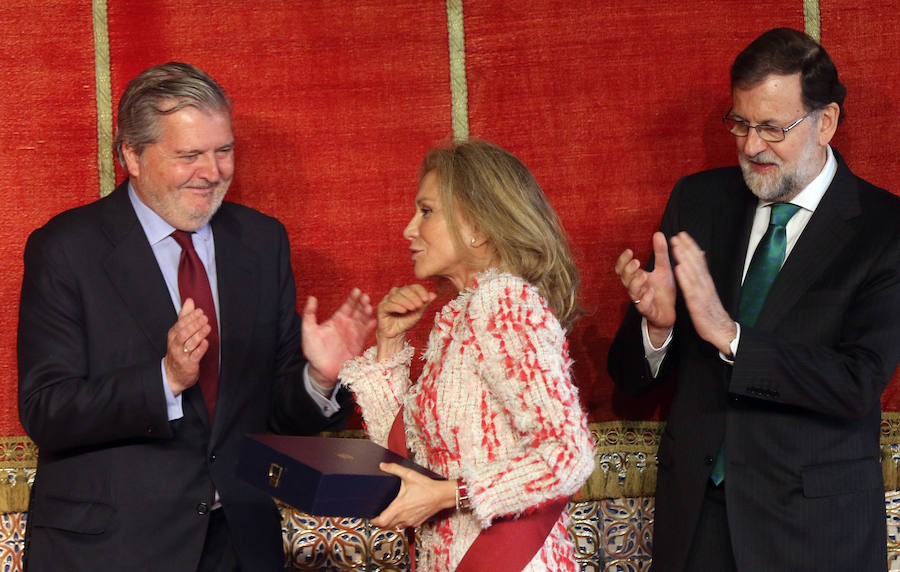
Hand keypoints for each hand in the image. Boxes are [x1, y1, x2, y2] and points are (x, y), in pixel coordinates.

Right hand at [163, 298, 211, 395]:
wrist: (173, 374)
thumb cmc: (179, 350)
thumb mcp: (179, 333)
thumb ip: (185, 316)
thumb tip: (189, 301)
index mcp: (173, 336)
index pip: (180, 324)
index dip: (190, 317)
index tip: (200, 311)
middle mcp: (176, 345)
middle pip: (183, 332)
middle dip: (194, 324)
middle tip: (205, 318)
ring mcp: (182, 355)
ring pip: (189, 343)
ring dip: (199, 334)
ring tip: (207, 327)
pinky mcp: (189, 364)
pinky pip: (194, 356)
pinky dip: (201, 348)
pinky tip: (206, 342)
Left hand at [302, 289, 376, 387]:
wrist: (321, 370)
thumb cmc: (313, 351)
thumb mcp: (308, 330)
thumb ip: (309, 314)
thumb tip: (312, 298)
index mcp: (337, 319)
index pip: (347, 305)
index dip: (352, 298)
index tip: (357, 291)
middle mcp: (347, 325)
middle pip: (358, 310)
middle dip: (362, 303)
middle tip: (365, 297)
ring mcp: (354, 334)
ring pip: (364, 320)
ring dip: (367, 313)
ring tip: (369, 307)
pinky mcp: (359, 343)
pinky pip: (367, 333)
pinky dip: (371, 327)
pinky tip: (374, 321)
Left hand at [370, 463, 455, 528]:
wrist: (442, 495)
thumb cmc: (427, 487)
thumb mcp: (409, 475)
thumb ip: (394, 469)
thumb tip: (383, 465)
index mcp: (399, 508)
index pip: (381, 522)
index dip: (373, 520)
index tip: (370, 516)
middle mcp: (404, 517)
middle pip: (386, 526)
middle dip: (379, 522)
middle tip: (376, 516)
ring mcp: (410, 522)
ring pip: (395, 527)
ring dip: (389, 523)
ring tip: (387, 515)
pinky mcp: (416, 523)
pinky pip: (404, 526)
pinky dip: (399, 523)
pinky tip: (400, 514)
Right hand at [375, 285, 436, 359]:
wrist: (396, 334)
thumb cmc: (406, 321)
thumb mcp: (418, 313)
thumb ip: (425, 304)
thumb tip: (434, 294)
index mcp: (405, 292)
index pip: (413, 287)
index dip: (420, 291)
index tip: (426, 299)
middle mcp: (395, 294)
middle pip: (405, 290)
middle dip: (413, 297)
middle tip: (419, 305)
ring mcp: (387, 300)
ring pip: (396, 296)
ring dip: (406, 302)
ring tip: (412, 309)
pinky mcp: (381, 308)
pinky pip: (388, 304)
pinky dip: (397, 306)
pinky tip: (403, 311)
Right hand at [615, 232, 675, 344]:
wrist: (670, 312)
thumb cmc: (663, 291)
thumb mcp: (663, 268)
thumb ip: (660, 253)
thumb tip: (658, 233)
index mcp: (636, 278)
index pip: (622, 268)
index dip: (623, 260)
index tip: (630, 251)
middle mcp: (635, 289)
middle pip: (624, 279)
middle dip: (628, 270)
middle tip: (637, 262)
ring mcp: (640, 300)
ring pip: (632, 292)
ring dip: (636, 283)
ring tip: (644, 275)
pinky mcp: (648, 311)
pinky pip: (643, 306)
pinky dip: (646, 298)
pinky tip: (651, 291)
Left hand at [670, 232, 736, 354]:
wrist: (720, 329)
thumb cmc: (711, 311)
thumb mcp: (707, 291)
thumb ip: (702, 278)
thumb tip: (700, 264)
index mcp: (706, 281)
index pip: (699, 260)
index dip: (691, 246)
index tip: (682, 234)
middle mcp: (705, 284)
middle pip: (695, 262)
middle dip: (686, 248)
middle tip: (677, 235)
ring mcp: (701, 292)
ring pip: (692, 272)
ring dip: (684, 258)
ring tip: (675, 246)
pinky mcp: (697, 303)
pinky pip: (690, 289)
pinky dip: (684, 277)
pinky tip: (677, 268)